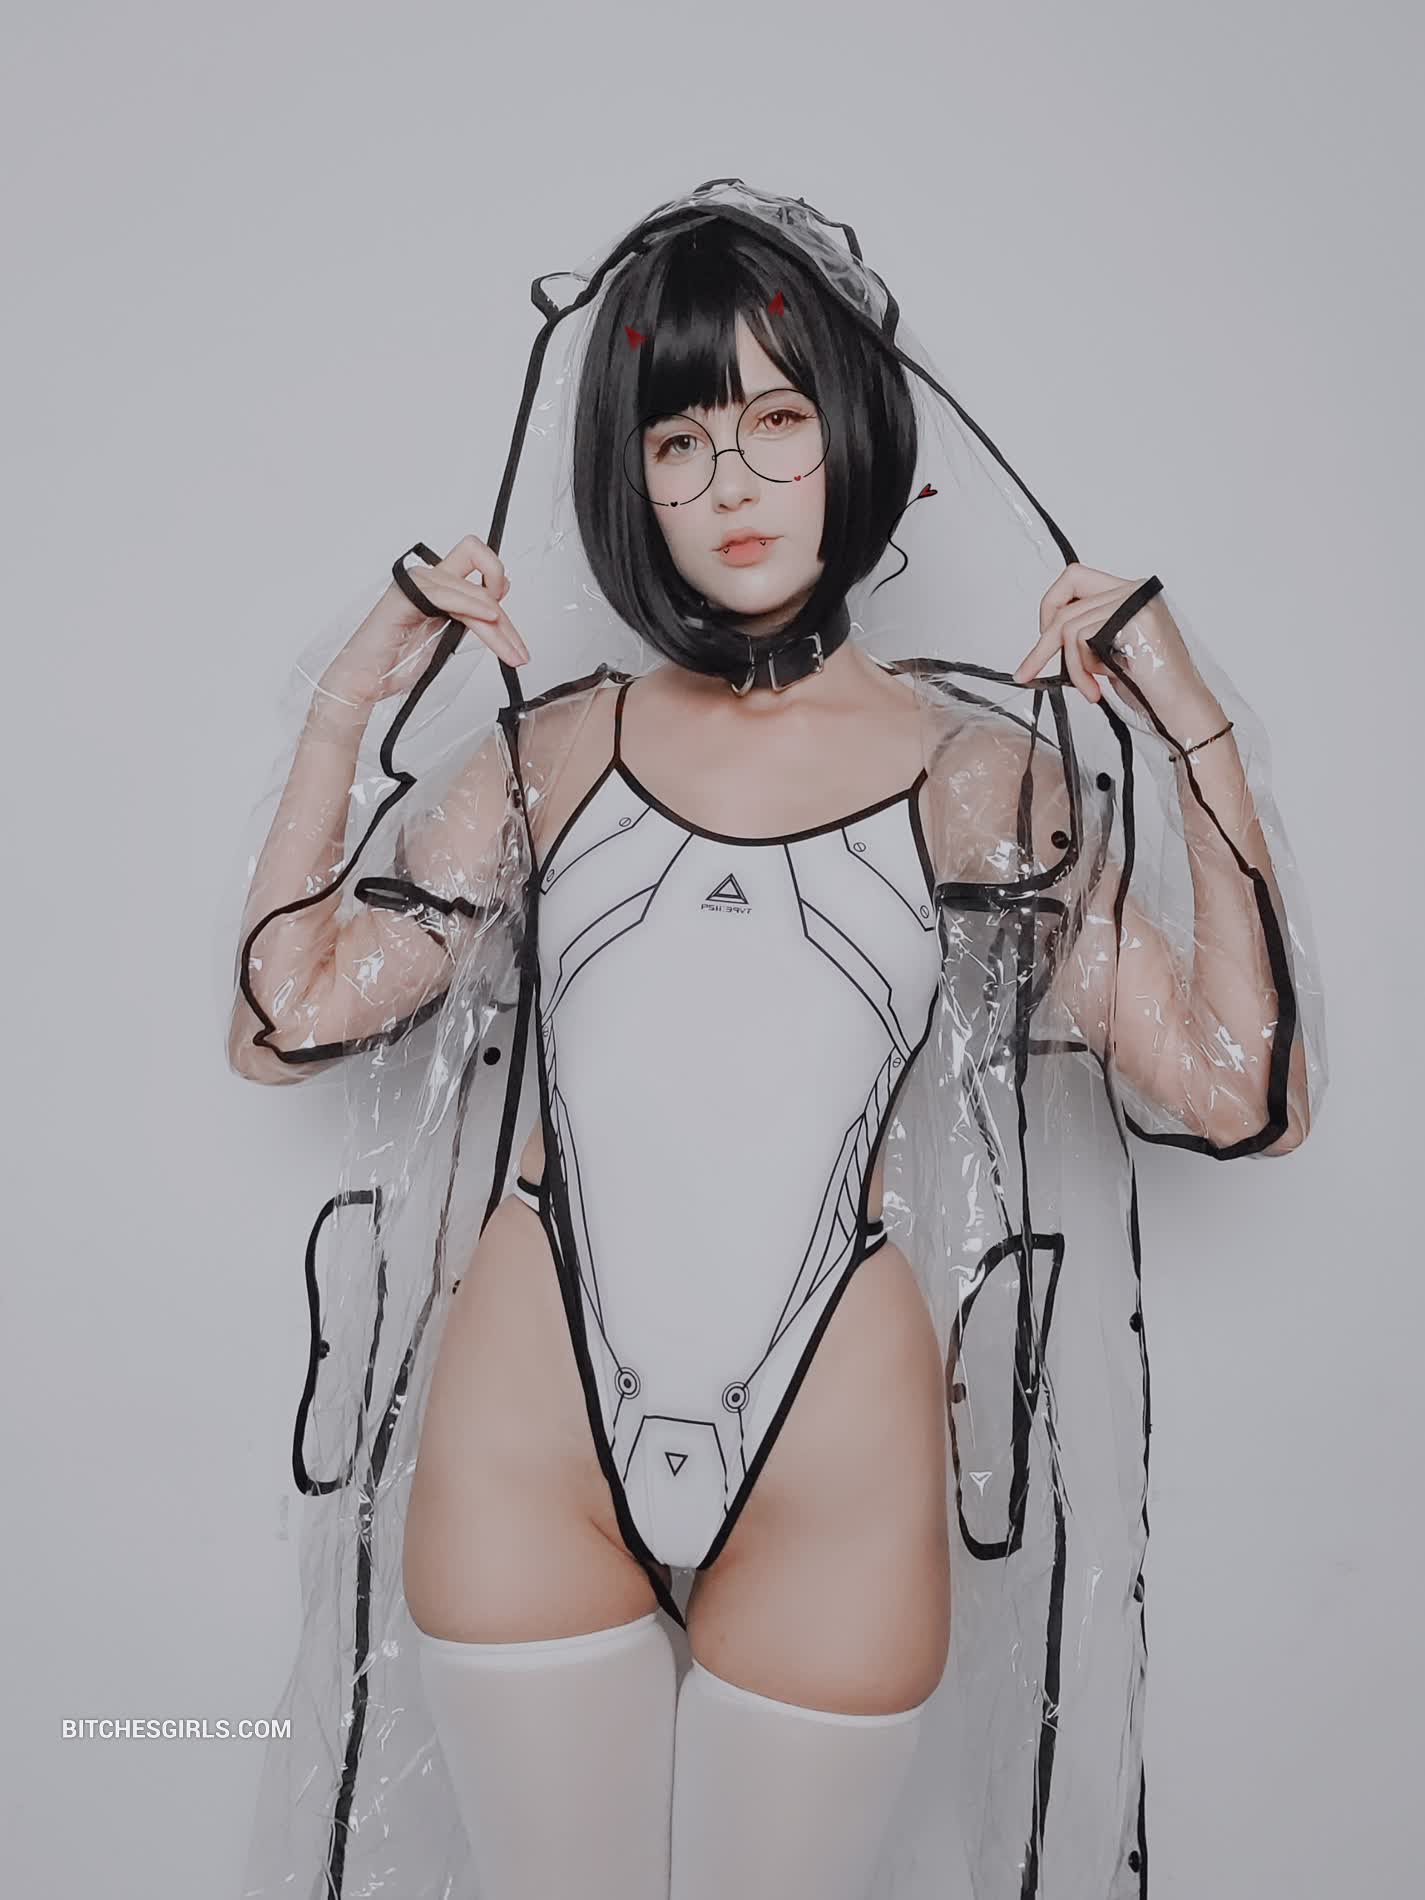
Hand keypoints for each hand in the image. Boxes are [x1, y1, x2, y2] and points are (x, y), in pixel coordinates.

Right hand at [320, 533, 529, 709]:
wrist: (366, 681)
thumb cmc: (398, 662)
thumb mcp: (447, 637)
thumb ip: (468, 618)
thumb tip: (497, 606)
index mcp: (437, 585)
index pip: (479, 568)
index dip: (500, 585)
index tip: (508, 622)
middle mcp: (427, 579)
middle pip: (481, 571)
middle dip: (506, 612)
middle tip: (518, 649)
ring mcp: (415, 585)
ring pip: (472, 591)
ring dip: (498, 625)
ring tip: (510, 651)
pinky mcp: (405, 597)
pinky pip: (447, 594)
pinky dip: (473, 605)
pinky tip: (488, 617)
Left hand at [1013, 563, 1161, 703]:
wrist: (1180, 709)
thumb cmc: (1149, 687)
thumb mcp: (1108, 653)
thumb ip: (1087, 635)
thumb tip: (1048, 636)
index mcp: (1130, 594)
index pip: (1075, 578)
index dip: (1051, 604)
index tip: (1042, 636)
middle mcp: (1134, 590)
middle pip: (1066, 602)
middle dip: (1042, 643)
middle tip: (1027, 672)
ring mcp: (1134, 601)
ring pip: (1069, 624)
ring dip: (1070, 665)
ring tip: (1087, 689)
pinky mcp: (1132, 618)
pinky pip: (1080, 637)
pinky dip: (1079, 668)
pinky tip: (1095, 689)